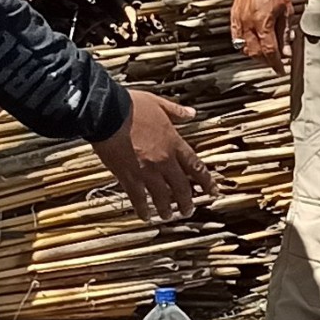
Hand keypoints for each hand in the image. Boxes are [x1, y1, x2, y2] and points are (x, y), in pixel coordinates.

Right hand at [92, 88, 210, 222]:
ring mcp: (147, 170)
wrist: (107, 112)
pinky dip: (143, 209)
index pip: (195, 166)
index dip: (206, 181)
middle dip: (187, 201)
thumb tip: (191, 113)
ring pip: (162, 196)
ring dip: (167, 209)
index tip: (212, 192)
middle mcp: (164, 160)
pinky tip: (145, 216)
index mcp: (173, 142)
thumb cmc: (131, 105)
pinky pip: (138, 198)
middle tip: (188, 210)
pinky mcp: (128, 176)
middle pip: (181, 187)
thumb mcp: (158, 103)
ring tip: (168, 216)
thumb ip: (176, 111)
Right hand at [231, 0, 293, 70]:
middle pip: (256, 52)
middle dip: (266, 60)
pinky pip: (236, 37)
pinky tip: (250, 44)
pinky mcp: (234, 16)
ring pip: (244, 47)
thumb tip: (287, 50)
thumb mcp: (286, 9)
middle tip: (275, 62)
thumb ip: (285, 32)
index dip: (276, 63)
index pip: (269, 51)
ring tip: (264, 53)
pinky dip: (243, 44)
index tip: (281, 70)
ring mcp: (239, 20)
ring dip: (255, 54)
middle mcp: (248, 23)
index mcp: (263, 22)